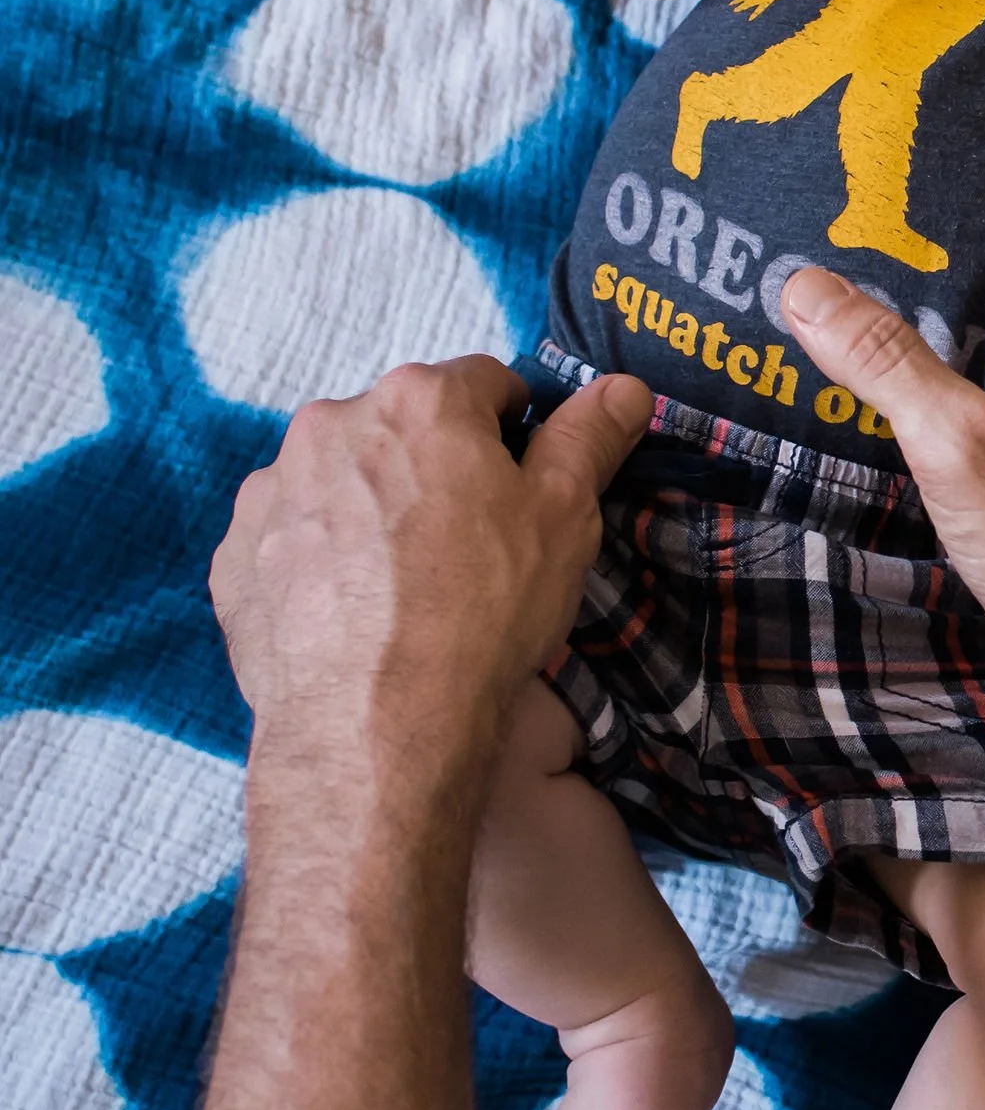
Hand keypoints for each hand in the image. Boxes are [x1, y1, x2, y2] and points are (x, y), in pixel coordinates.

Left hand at [210, 359, 651, 782]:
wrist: (375, 724)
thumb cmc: (482, 610)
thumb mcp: (564, 518)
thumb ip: (588, 440)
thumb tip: (623, 387)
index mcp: (418, 399)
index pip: (484, 385)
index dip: (514, 435)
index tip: (520, 489)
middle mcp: (332, 424)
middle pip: (401, 430)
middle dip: (433, 471)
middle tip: (465, 548)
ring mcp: (272, 490)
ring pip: (339, 482)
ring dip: (369, 513)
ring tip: (403, 591)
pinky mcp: (235, 555)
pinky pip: (289, 540)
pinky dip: (320, 564)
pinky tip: (353, 616)